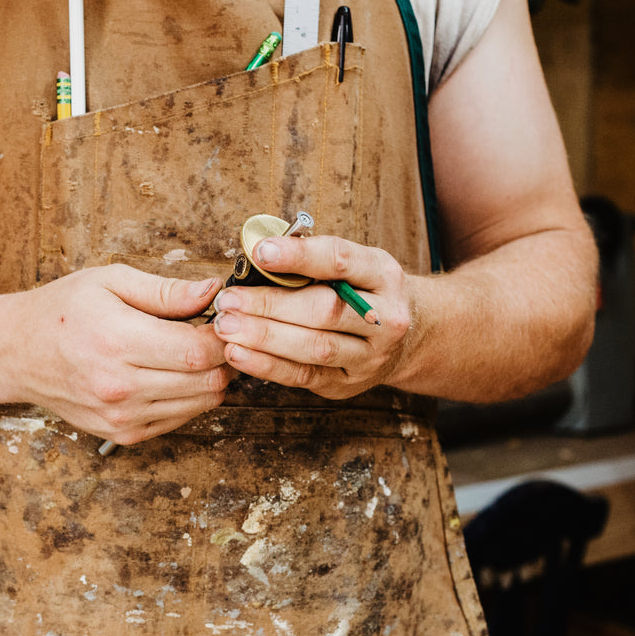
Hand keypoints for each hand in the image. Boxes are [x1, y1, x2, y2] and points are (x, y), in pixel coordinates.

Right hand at [0, 265, 234, 443]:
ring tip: (194, 352)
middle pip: (207, 381)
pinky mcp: (122, 433)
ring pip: (201, 404)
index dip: (224, 335)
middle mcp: (120, 387)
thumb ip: (166, 291)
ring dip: (210, 378)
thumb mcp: (110, 281)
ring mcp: (121, 416)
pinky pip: (180, 419)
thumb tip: (214, 291)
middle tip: (216, 334)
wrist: (14, 353)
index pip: (198, 351)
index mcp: (118, 341)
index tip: (224, 319)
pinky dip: (190, 397)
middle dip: (224, 356)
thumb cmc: (60, 311)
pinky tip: (174, 373)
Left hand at [211, 235, 412, 398]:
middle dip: (270, 305)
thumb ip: (315, 259)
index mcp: (384, 276)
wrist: (407, 338)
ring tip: (227, 327)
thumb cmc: (363, 292)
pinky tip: (238, 353)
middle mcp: (385, 318)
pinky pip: (304, 376)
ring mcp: (370, 356)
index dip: (299, 256)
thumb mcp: (354, 264)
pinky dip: (267, 365)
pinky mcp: (349, 383)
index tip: (261, 251)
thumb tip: (259, 252)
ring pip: (314, 348)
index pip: (340, 261)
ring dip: (264, 338)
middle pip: (324, 311)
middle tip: (229, 300)